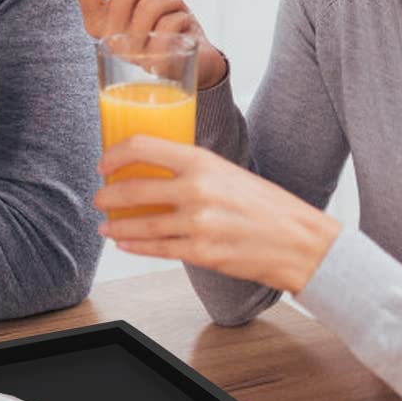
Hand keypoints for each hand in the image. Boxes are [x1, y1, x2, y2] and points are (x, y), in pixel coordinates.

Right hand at [74, 0, 227, 90]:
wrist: (194, 62)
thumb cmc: (165, 23)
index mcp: (97, 19)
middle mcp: (108, 38)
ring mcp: (131, 54)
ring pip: (152, 3)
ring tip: (175, 11)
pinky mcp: (156, 63)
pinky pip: (172, 22)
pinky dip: (184, 18)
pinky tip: (183, 32)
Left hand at [95, 135, 340, 293]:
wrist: (300, 242)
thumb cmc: (268, 205)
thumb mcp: (228, 172)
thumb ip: (193, 169)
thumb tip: (156, 169)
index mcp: (203, 161)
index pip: (143, 147)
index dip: (115, 155)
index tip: (104, 164)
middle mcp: (197, 190)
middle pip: (133, 188)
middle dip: (108, 195)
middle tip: (101, 197)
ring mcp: (197, 224)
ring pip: (140, 225)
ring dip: (117, 225)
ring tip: (107, 225)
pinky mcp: (201, 253)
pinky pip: (157, 249)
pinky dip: (135, 246)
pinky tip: (125, 243)